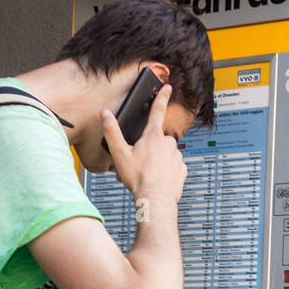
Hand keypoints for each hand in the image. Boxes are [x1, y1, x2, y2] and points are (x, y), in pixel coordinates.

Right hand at [100, 82, 186, 203]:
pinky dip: (166, 170)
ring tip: (146, 173)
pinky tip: (158, 179)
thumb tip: (105, 114)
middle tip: (138, 162)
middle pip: (157, 139)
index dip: (162, 97)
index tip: (167, 87)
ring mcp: (177, 156)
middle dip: (149, 148)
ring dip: (157, 160)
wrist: (156, 200)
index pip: (158, 110)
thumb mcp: (119, 154)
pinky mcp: (182, 169)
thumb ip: (111, 132)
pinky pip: (173, 166)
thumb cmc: (138, 178)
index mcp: (153, 136)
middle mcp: (169, 143)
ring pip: (166, 153)